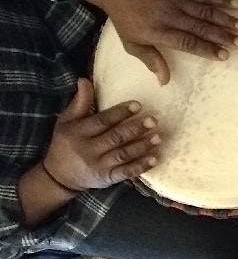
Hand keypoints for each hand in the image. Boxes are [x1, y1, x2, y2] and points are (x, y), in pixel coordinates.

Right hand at [42, 78, 158, 190]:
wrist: (59, 176)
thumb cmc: (65, 142)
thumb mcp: (67, 121)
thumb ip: (79, 102)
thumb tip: (84, 80)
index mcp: (79, 132)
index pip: (102, 121)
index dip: (120, 113)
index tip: (137, 105)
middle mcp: (89, 149)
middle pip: (115, 138)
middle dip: (135, 129)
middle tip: (153, 120)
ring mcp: (99, 166)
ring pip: (123, 155)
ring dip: (142, 146)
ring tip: (158, 137)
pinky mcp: (108, 178)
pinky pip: (125, 173)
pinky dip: (140, 166)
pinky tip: (154, 159)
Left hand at [105, 0, 237, 84]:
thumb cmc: (125, 19)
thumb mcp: (132, 44)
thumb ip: (151, 61)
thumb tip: (164, 81)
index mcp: (158, 32)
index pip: (188, 42)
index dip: (207, 49)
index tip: (224, 55)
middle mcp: (169, 15)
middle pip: (200, 27)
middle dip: (223, 36)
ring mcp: (176, 0)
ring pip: (205, 11)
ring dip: (226, 19)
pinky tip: (235, 4)